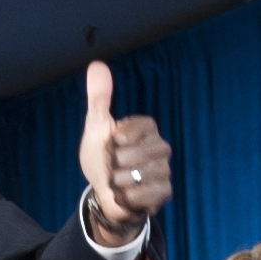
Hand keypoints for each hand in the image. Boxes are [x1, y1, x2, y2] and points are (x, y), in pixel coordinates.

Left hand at [77, 61, 171, 244]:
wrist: (103, 193)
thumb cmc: (101, 158)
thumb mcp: (96, 127)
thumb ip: (99, 98)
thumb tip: (97, 64)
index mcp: (147, 129)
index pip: (144, 125)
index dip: (123, 137)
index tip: (114, 142)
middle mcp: (161, 147)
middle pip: (142, 152)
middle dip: (119, 161)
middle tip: (114, 164)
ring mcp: (164, 171)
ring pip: (142, 174)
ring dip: (121, 180)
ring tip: (118, 180)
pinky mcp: (164, 192)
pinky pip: (147, 194)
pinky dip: (129, 196)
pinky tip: (124, 193)